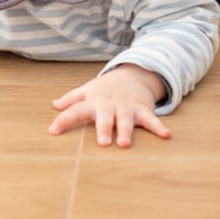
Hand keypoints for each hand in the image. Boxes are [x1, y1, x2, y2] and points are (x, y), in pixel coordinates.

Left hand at [48, 64, 170, 147]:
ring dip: (126, 130)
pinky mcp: (143, 110)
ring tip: (125, 144)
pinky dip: (159, 127)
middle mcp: (110, 105)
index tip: (53, 130)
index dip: (63, 120)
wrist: (133, 74)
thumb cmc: (106, 88)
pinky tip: (166, 135)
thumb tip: (54, 104)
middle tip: (103, 143)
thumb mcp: (88, 90)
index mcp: (93, 102)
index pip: (75, 111)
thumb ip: (71, 99)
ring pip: (126, 120)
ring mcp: (127, 108)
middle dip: (104, 129)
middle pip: (105, 117)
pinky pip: (151, 119)